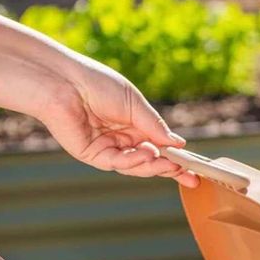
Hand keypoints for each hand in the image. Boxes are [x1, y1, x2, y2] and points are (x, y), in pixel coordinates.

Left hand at [38, 55, 199, 187]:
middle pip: (148, 161)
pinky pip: (117, 164)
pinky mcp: (92, 156)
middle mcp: (120, 140)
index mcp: (132, 125)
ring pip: (134, 166)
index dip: (175, 159)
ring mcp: (106, 149)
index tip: (194, 171)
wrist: (66, 82)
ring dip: (152, 165)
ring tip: (167, 163)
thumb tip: (178, 144)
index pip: (157, 147)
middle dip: (168, 170)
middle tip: (187, 176)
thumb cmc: (98, 84)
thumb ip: (155, 126)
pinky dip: (133, 161)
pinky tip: (145, 154)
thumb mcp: (135, 104)